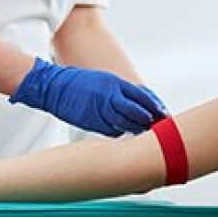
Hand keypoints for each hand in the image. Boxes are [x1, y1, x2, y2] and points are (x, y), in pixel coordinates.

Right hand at [10, 58, 167, 136]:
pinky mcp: (92, 122)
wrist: (54, 87)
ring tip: (146, 134)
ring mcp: (100, 110)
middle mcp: (110, 96)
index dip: (154, 106)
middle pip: (137, 111)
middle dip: (150, 120)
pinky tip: (126, 136)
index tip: (163, 113)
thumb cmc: (80, 82)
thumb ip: (122, 91)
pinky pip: (112, 131)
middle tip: (160, 127)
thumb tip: (140, 102)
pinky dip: (121, 134)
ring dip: (138, 129)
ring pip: (126, 123)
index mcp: (114, 83)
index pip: (142, 96)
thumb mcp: (105, 80)